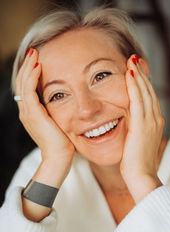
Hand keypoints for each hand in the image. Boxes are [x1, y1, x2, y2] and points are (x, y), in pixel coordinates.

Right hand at [15, 48, 74, 165]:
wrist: (59, 157)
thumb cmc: (62, 142)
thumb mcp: (57, 123)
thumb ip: (54, 112)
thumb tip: (62, 102)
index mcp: (31, 113)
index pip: (27, 88)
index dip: (30, 73)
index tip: (37, 60)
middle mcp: (26, 111)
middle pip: (22, 83)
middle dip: (27, 66)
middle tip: (34, 51)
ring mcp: (27, 113)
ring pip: (23, 84)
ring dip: (28, 67)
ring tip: (34, 53)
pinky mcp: (33, 114)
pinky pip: (29, 91)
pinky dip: (32, 77)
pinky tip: (38, 66)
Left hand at [120, 55, 164, 202]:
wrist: (140, 175)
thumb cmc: (135, 162)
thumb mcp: (137, 141)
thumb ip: (135, 128)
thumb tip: (128, 120)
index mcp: (155, 122)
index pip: (149, 97)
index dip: (143, 82)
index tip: (135, 70)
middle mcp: (156, 118)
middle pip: (149, 91)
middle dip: (141, 73)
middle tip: (133, 58)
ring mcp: (151, 121)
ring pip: (145, 92)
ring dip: (138, 75)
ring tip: (131, 60)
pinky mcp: (142, 124)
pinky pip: (138, 100)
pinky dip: (134, 85)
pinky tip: (129, 73)